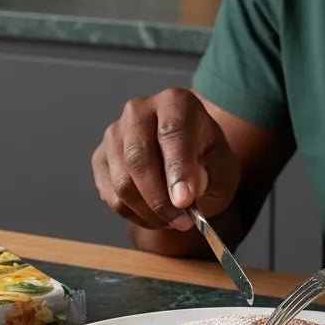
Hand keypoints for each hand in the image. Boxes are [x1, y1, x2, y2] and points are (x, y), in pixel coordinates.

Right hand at [91, 88, 240, 230]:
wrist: (184, 164)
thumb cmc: (205, 162)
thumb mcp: (223, 168)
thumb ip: (212, 175)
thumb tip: (190, 188)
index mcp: (175, 102)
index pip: (171, 132)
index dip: (177, 169)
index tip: (185, 200)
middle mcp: (139, 110)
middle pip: (139, 157)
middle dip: (159, 198)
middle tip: (182, 221)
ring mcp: (114, 134)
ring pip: (122, 182)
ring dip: (148, 212)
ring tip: (173, 220)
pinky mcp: (100, 158)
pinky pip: (111, 196)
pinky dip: (134, 215)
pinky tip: (154, 216)